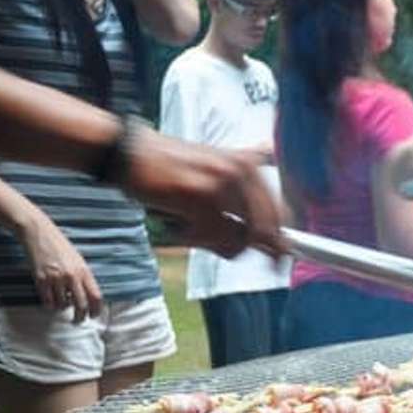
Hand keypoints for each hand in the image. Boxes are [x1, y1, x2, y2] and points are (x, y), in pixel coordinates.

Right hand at [16, 210, 102, 322]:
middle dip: (80, 317)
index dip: (96, 310)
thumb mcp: (77, 260)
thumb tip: (87, 296)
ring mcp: (56, 278)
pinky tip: (50, 302)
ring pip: (63, 305)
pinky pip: (48, 301)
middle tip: (78, 321)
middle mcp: (72, 276)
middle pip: (81, 305)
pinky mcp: (41, 279)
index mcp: (84, 271)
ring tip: (61, 304)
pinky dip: (50, 305)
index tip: (94, 316)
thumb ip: (83, 277)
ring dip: (62, 308)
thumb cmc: (59, 246)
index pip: (96, 297)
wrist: (38, 232)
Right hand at [124, 128, 284, 257]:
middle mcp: (240, 172)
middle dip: (254, 250)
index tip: (282, 260)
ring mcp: (221, 185)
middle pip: (265, 230)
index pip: (279, 212)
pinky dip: (196, 241)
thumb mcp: (216, 166)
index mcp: (248, 166)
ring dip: (214, 244)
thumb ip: (245, 188)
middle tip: (233, 254)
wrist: (130, 153)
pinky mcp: (199, 199)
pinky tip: (180, 227)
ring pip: (238, 239)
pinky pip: (212, 238)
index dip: (281, 241)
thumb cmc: (171, 167)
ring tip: (191, 229)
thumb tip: (272, 225)